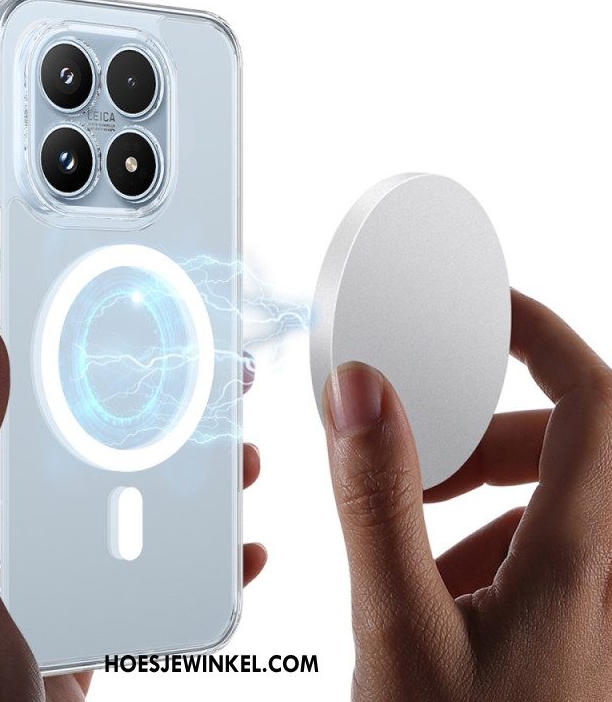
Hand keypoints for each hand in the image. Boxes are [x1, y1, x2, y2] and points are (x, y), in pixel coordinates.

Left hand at [0, 313, 265, 701]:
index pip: (31, 401)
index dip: (84, 352)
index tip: (140, 319)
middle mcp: (23, 527)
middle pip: (106, 443)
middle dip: (167, 407)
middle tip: (215, 382)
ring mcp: (68, 571)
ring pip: (143, 499)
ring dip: (198, 474)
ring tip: (239, 460)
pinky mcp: (102, 614)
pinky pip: (162, 565)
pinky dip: (207, 551)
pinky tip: (238, 547)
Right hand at [322, 290, 611, 700]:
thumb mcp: (398, 627)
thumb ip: (377, 498)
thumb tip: (362, 389)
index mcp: (579, 562)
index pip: (591, 400)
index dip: (543, 335)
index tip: (487, 313)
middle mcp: (605, 578)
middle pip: (577, 445)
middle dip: (493, 426)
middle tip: (425, 451)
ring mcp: (595, 609)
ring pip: (560, 500)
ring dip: (488, 485)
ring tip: (420, 517)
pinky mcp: (572, 635)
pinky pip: (548, 550)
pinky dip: (490, 534)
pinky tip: (440, 576)